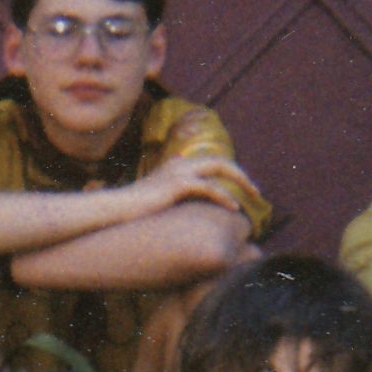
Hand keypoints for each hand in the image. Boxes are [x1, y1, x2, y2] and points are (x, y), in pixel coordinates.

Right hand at [137, 150, 261, 218]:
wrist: (116, 210)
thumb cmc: (134, 211)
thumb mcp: (158, 202)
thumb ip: (174, 199)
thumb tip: (187, 208)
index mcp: (177, 165)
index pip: (211, 162)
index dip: (230, 173)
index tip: (243, 188)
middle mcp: (180, 163)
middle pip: (221, 161)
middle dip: (241, 174)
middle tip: (256, 191)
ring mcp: (179, 172)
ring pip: (220, 167)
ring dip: (240, 181)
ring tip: (252, 196)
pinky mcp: (178, 185)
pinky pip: (209, 187)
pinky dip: (224, 196)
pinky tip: (234, 207)